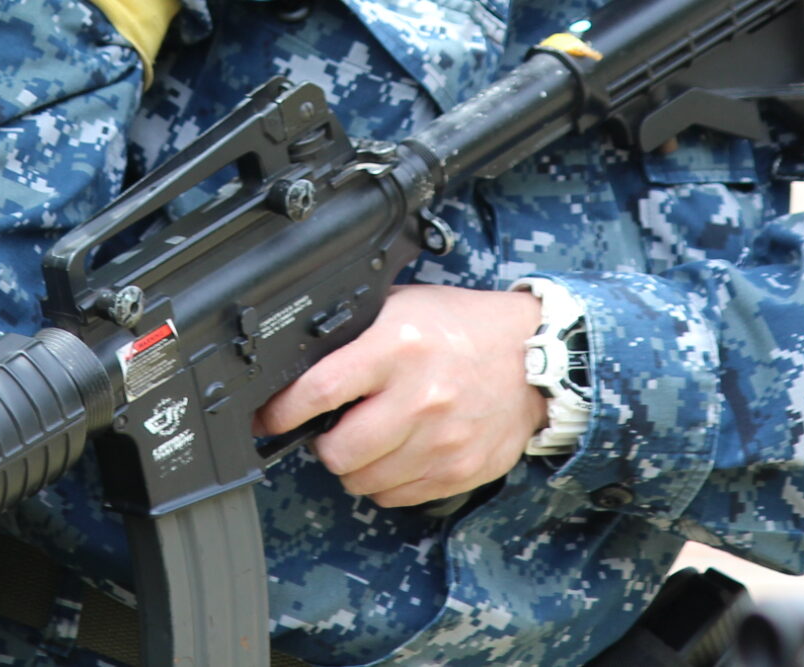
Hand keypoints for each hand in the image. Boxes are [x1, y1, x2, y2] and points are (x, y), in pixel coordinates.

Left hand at [254, 284, 550, 508]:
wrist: (534, 358)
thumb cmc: (462, 327)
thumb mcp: (403, 307)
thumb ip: (355, 331)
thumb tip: (298, 357)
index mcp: (397, 348)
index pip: (318, 391)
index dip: (281, 411)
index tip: (268, 418)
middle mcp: (419, 398)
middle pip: (337, 451)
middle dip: (321, 444)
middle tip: (327, 428)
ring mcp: (440, 441)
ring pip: (362, 481)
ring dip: (352, 466)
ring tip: (364, 441)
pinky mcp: (457, 470)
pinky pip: (396, 496)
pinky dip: (384, 482)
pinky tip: (393, 455)